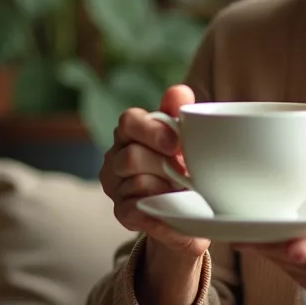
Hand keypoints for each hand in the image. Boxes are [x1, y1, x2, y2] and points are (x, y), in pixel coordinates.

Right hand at [99, 85, 208, 304]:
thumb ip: (179, 112)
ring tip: (181, 190)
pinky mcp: (122, 213)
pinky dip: (160, 212)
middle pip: (130, 156)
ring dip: (164, 188)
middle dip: (161, 165)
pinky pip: (137, 211)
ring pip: (135, 184)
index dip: (150, 130)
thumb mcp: (186, 136)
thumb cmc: (184, 162)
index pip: (128, 121)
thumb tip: (179, 91)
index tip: (175, 142)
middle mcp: (116, 156)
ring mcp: (115, 186)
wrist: (189, 208)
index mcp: (130, 132)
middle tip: (184, 172)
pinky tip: (174, 211)